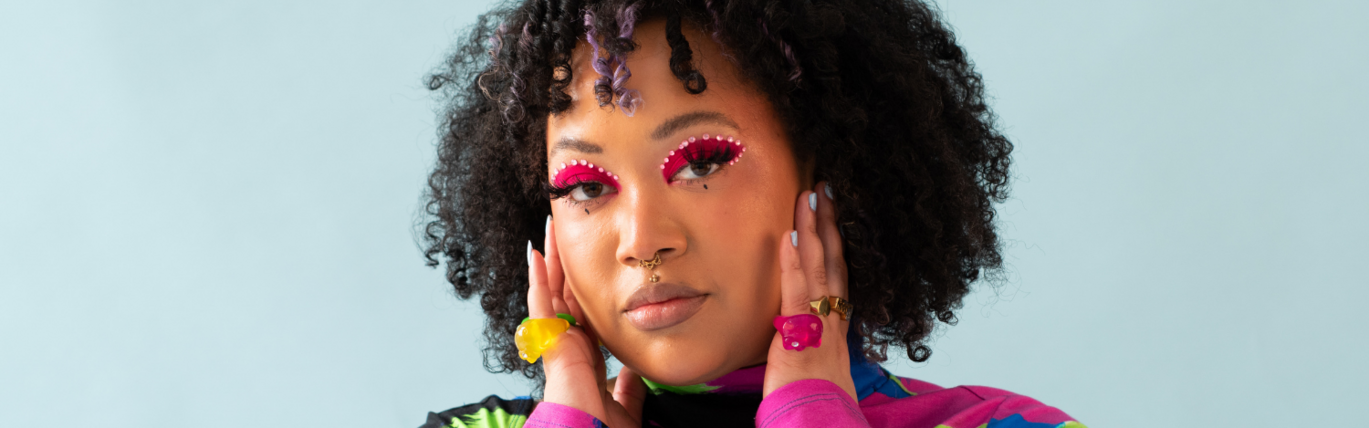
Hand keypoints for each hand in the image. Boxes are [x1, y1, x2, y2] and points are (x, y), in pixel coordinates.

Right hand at [529, 217, 646, 426]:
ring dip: (551, 262)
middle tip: (565, 235)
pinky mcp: (552, 349)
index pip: (584, 316)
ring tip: (550, 231)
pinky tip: (536, 254)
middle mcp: (569, 351)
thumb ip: (630, 388)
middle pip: (566, 298)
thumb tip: (638, 372)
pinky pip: (541, 308)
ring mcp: (557, 348)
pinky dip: (537, 280)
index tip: (588, 269)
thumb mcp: (626, 408)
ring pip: (552, 295)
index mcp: (586, 362)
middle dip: (566, 267)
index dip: (585, 291)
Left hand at [762, 182, 857, 400]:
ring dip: (814, 229)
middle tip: (826, 188)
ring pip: (820, 268)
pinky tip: (788, 234)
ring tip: (810, 196)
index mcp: (837, 326)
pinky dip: (794, 261)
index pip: (838, 274)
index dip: (836, 242)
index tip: (832, 212)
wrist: (819, 423)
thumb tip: (797, 331)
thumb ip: (810, 343)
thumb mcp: (818, 366)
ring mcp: (821, 325)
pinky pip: (798, 291)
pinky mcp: (801, 335)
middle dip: (830, 223)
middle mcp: (834, 320)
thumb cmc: (815, 401)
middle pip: (835, 261)